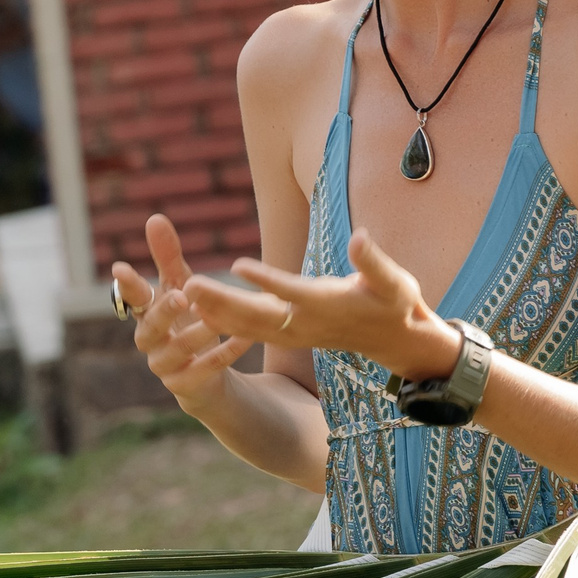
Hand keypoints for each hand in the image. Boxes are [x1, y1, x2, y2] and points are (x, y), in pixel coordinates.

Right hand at [113, 215, 255, 415]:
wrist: (204, 378)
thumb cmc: (188, 323)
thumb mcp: (181, 287)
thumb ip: (167, 257)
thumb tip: (154, 218)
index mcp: (146, 316)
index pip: (133, 299)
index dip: (127, 285)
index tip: (120, 268)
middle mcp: (149, 341)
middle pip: (152, 326)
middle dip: (165, 311)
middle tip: (181, 296)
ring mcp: (165, 366)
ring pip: (177, 350)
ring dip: (197, 333)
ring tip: (216, 319)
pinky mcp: (185, 386)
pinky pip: (203, 370)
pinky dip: (223, 354)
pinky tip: (244, 339)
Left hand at [180, 227, 462, 378]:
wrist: (393, 340)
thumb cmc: (396, 303)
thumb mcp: (395, 282)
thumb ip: (375, 262)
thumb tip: (361, 237)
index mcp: (329, 305)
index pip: (293, 293)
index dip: (267, 280)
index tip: (239, 265)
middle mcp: (306, 323)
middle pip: (257, 314)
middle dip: (222, 301)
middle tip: (187, 285)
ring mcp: (294, 332)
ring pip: (247, 325)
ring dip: (214, 312)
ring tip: (181, 294)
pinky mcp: (287, 334)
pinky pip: (249, 331)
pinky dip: (223, 322)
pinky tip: (196, 310)